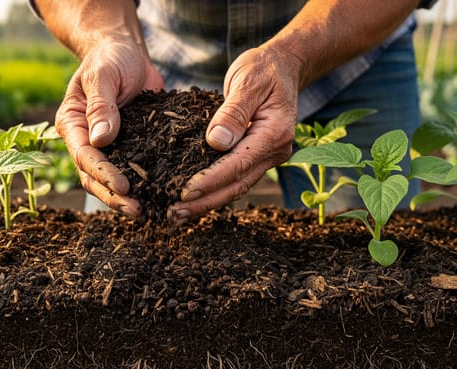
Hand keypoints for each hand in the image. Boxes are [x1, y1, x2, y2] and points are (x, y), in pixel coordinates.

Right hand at [55, 39, 163, 216]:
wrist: (125, 50)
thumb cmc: (110, 57)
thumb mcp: (104, 75)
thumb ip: (101, 105)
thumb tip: (102, 140)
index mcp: (72, 123)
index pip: (84, 157)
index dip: (103, 174)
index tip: (124, 186)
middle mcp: (85, 140)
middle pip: (93, 177)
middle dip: (113, 196)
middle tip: (136, 209)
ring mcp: (106, 146)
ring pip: (108, 180)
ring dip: (123, 198)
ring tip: (145, 211)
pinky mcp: (127, 146)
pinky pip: (130, 170)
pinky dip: (141, 184)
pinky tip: (157, 195)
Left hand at [168, 46, 300, 223]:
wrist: (282, 67)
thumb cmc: (264, 69)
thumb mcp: (247, 81)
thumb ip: (233, 111)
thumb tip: (216, 141)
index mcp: (275, 133)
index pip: (238, 163)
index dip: (211, 180)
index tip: (184, 192)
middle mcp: (274, 151)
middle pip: (237, 185)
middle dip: (205, 201)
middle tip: (174, 213)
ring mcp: (267, 157)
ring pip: (235, 188)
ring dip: (207, 202)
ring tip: (177, 214)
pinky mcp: (255, 157)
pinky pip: (234, 179)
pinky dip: (213, 191)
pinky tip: (191, 200)